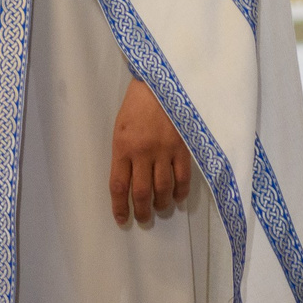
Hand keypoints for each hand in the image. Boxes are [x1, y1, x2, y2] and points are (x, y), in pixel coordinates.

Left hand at [110, 79, 192, 225]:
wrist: (160, 84)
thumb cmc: (136, 105)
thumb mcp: (121, 129)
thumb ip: (123, 154)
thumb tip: (128, 181)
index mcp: (123, 147)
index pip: (119, 185)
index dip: (119, 207)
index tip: (122, 219)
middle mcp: (143, 153)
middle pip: (142, 192)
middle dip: (142, 211)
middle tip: (143, 219)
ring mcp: (164, 151)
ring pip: (163, 189)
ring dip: (161, 204)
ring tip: (160, 208)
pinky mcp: (182, 148)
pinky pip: (182, 178)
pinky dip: (180, 192)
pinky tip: (178, 198)